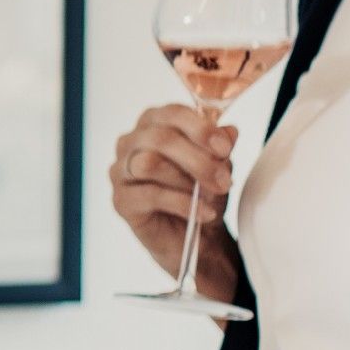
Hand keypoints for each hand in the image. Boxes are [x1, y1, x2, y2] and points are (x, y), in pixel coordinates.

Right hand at [107, 104, 238, 293]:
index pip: (172, 113)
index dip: (200, 128)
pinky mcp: (120, 200)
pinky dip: (183, 204)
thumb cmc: (202, 193)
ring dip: (187, 180)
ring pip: (149, 163)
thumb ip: (220, 148)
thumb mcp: (219, 167)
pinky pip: (150, 195)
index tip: (225, 148)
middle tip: (224, 180)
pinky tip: (203, 213)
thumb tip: (229, 131)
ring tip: (211, 196)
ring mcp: (120, 171)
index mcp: (154, 124)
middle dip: (199, 159)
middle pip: (160, 138)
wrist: (195, 236)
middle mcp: (131, 142)